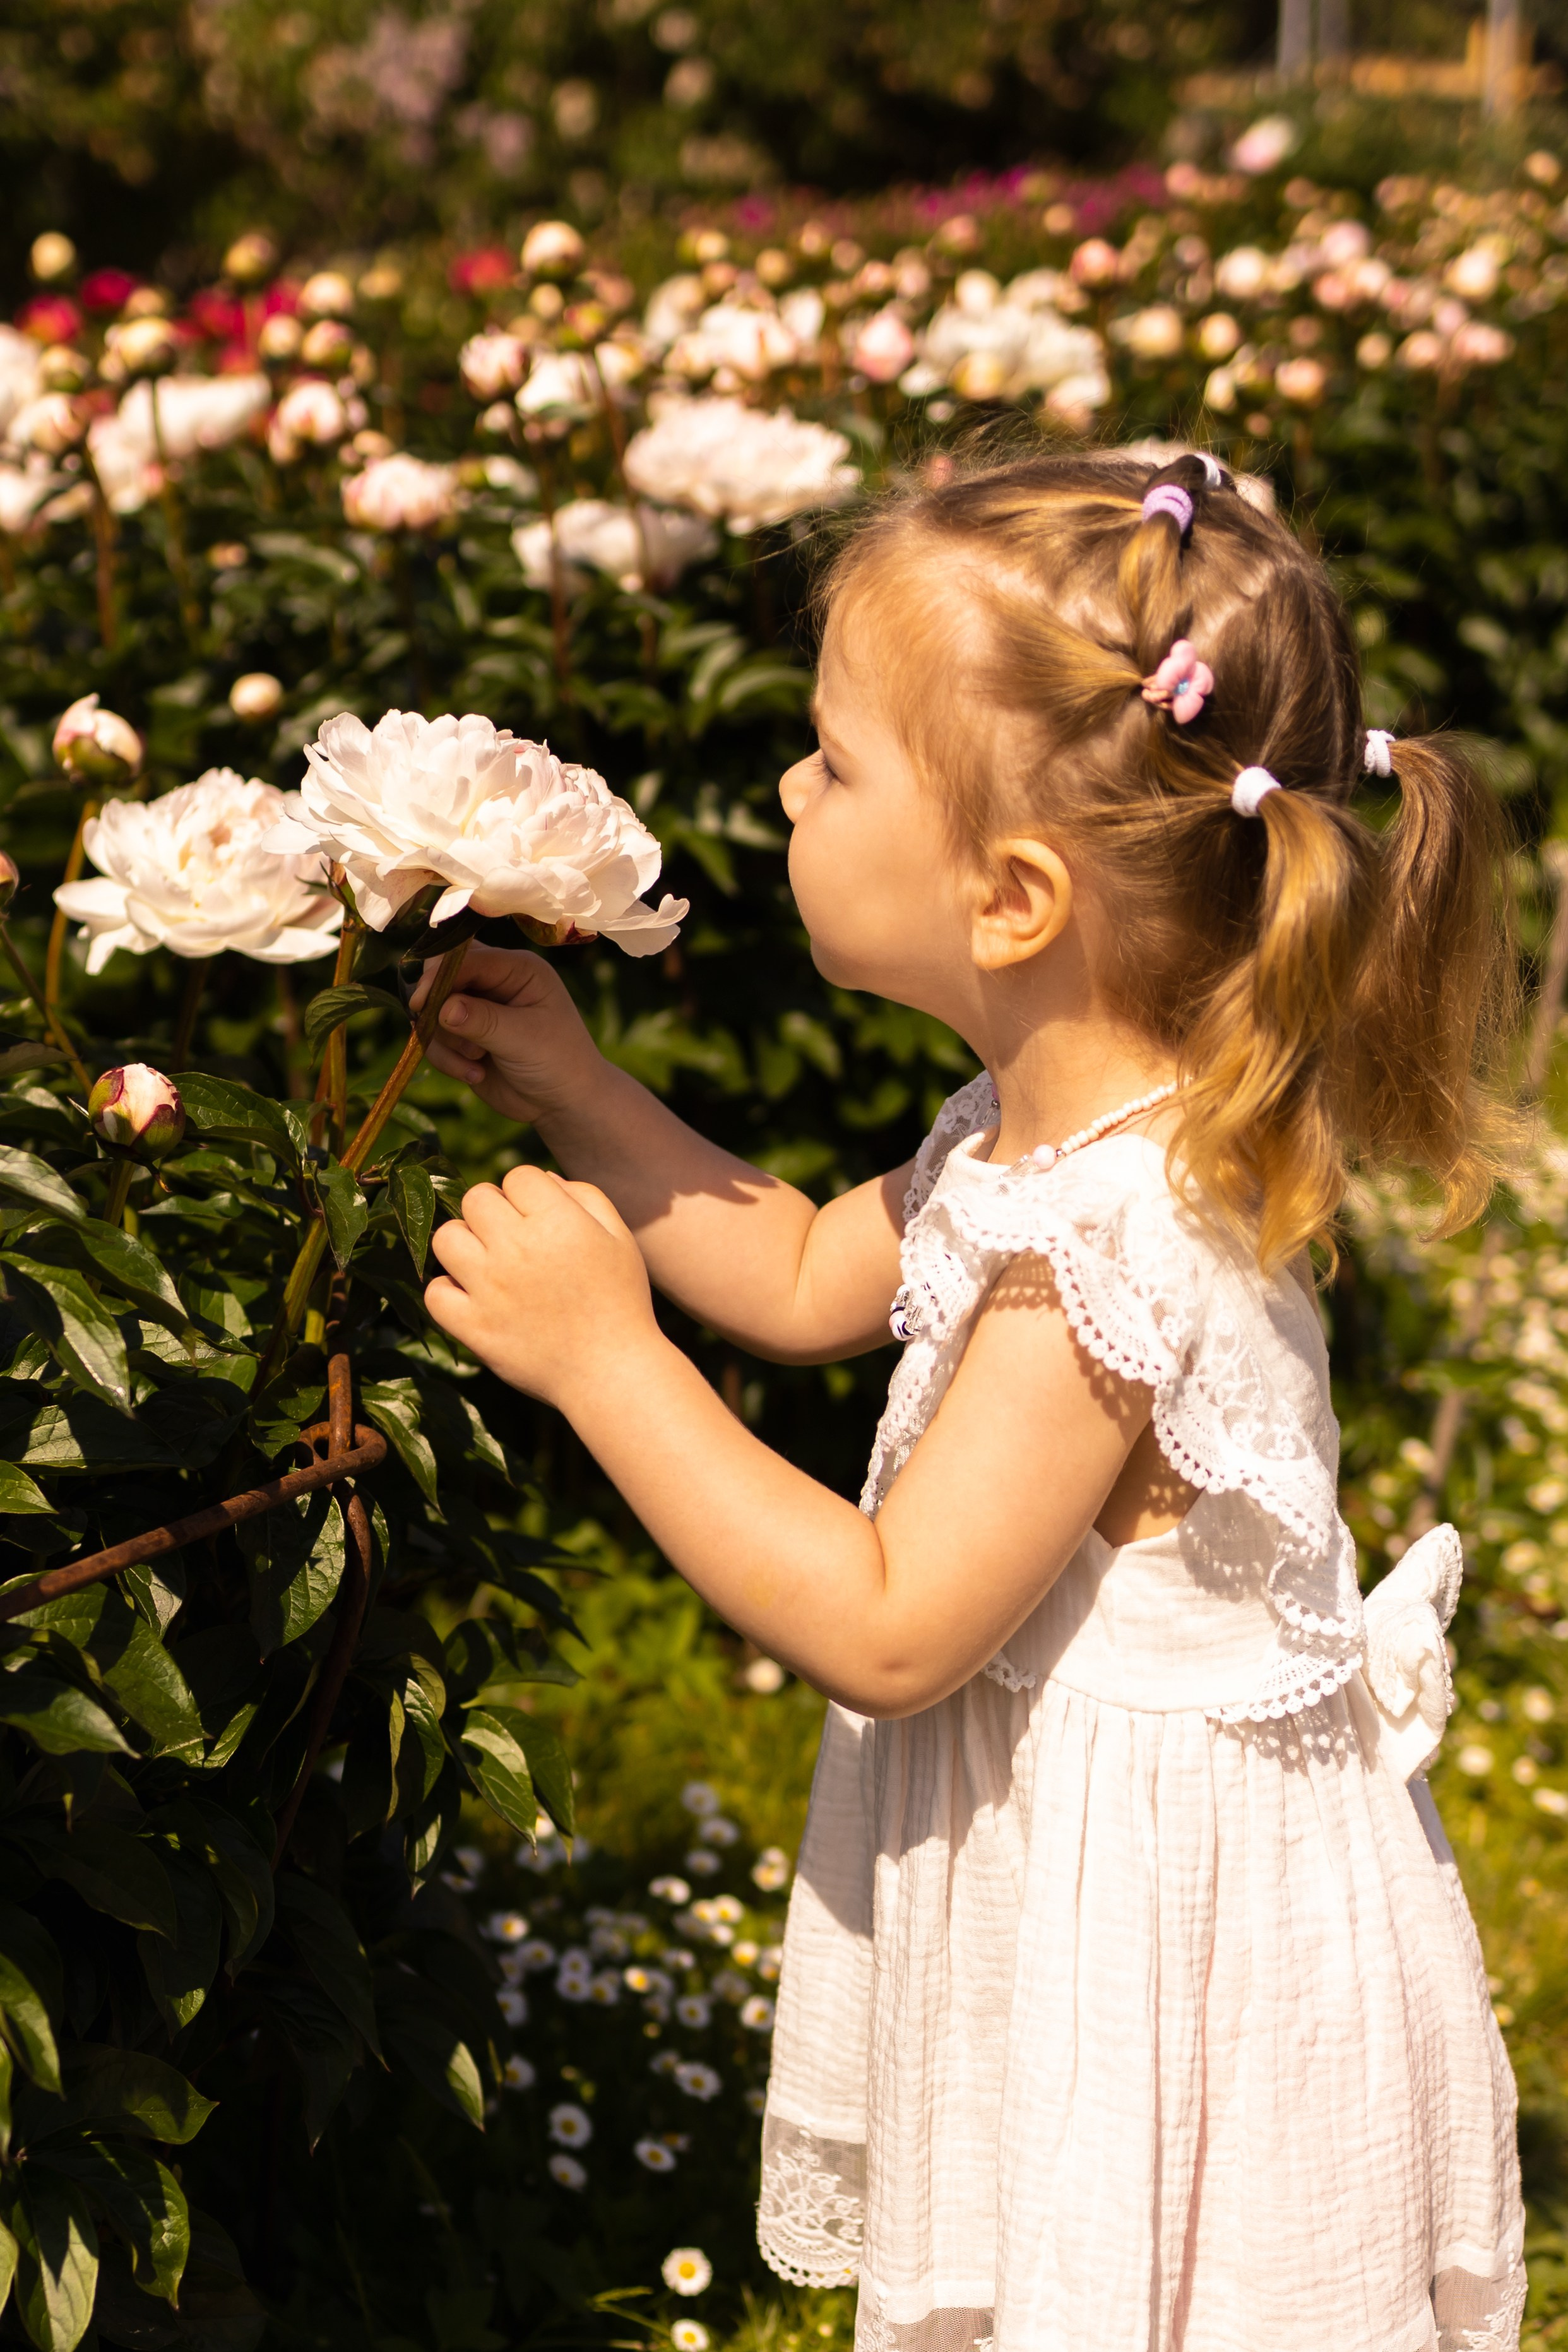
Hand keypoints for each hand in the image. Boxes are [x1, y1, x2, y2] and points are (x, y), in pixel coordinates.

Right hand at [411, 946, 603, 1127]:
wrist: (563, 1103)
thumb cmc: (559, 1062)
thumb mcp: (525, 1039)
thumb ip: (483, 1021)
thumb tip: (443, 1008)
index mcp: (518, 969)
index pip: (468, 957)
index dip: (440, 976)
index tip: (422, 1002)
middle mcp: (494, 982)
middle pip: (441, 975)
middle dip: (437, 1006)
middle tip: (444, 1030)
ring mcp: (476, 1009)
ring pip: (433, 1011)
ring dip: (448, 1042)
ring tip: (478, 1061)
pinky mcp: (463, 1037)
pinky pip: (435, 1040)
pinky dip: (448, 1060)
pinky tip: (476, 1074)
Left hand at [425, 1164, 661, 1405]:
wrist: (612, 1372)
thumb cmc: (621, 1301)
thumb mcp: (619, 1239)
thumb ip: (584, 1196)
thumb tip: (542, 1179)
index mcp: (558, 1222)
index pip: (518, 1177)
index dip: (529, 1193)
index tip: (541, 1217)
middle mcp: (518, 1249)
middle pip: (475, 1198)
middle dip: (493, 1210)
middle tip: (512, 1237)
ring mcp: (490, 1288)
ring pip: (445, 1237)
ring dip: (464, 1243)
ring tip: (487, 1262)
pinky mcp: (474, 1327)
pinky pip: (435, 1293)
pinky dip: (449, 1291)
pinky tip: (473, 1296)